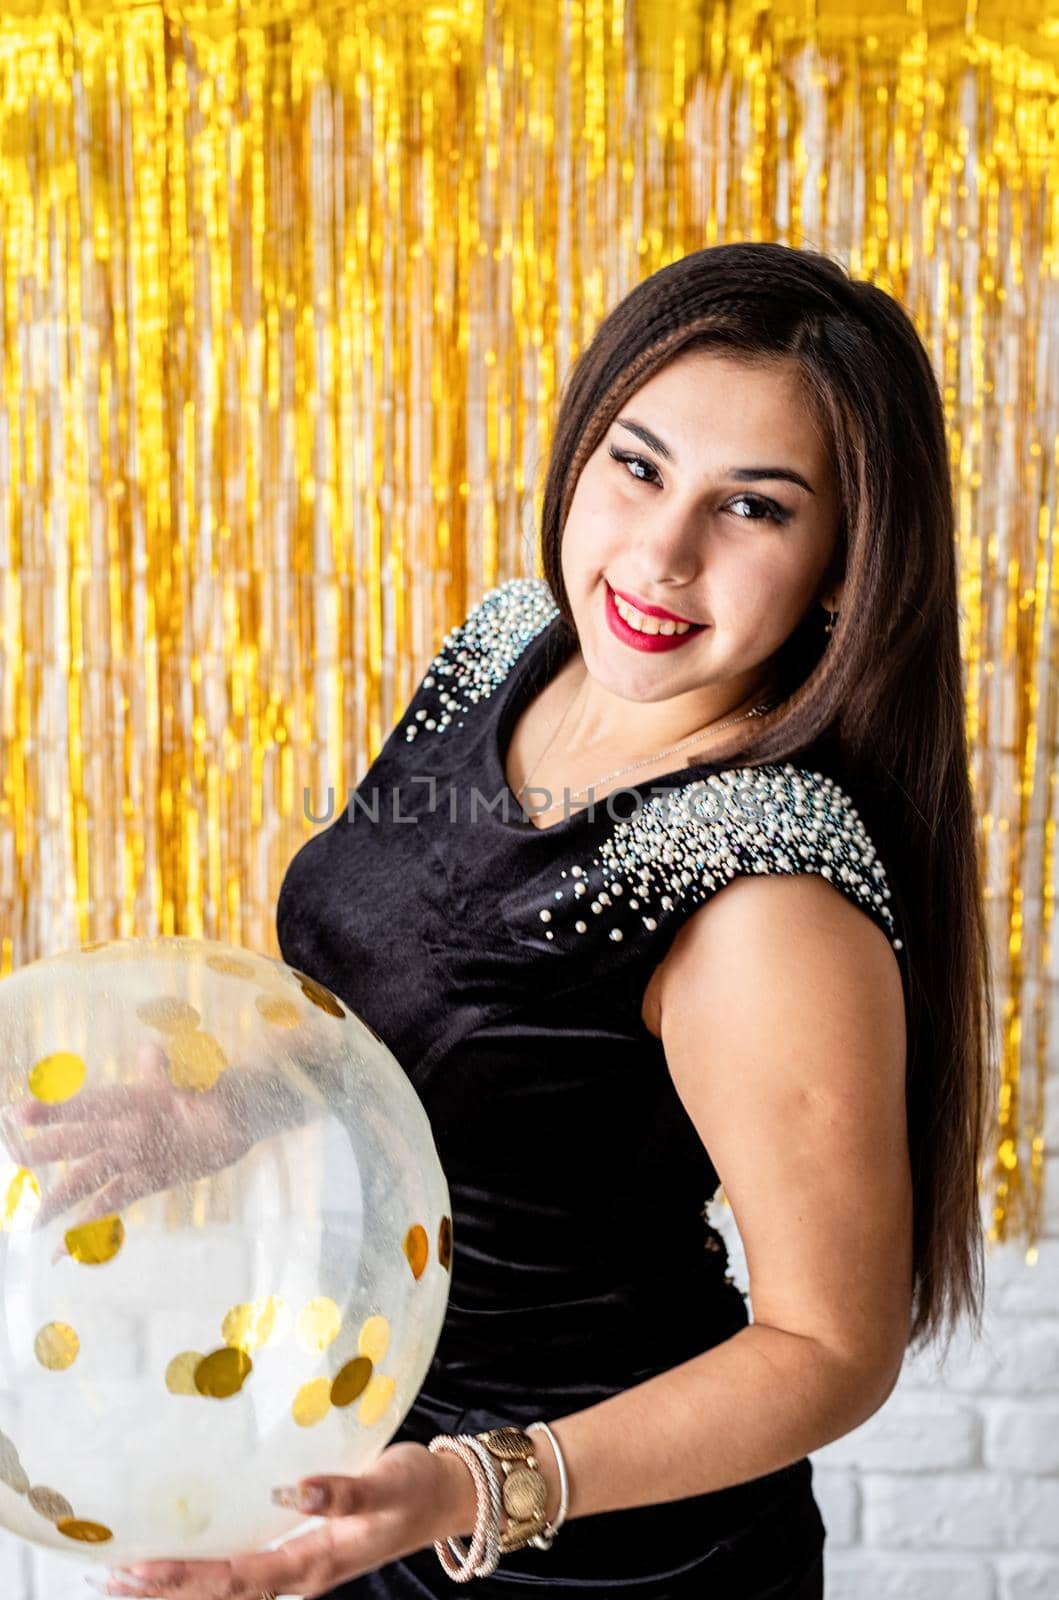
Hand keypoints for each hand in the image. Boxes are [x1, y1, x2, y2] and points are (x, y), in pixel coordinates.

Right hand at [1, 1041, 256, 1240]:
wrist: (241, 1113)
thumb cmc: (217, 1086)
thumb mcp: (199, 1076)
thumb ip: (174, 1070)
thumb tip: (152, 1050)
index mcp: (134, 1099)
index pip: (90, 1105)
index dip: (56, 1110)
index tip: (19, 1113)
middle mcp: (127, 1129)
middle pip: (79, 1141)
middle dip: (46, 1150)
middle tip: (13, 1157)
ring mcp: (133, 1156)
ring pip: (87, 1178)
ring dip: (61, 1198)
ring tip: (34, 1221)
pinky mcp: (146, 1180)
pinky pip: (111, 1203)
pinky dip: (90, 1226)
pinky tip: (67, 1248)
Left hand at [88, 1441, 476, 1598]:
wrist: (444, 1499)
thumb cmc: (416, 1488)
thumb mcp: (386, 1483)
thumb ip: (342, 1489)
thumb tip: (290, 1492)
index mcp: (316, 1561)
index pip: (238, 1578)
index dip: (187, 1578)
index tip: (140, 1569)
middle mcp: (301, 1573)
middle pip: (223, 1594)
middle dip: (167, 1591)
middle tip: (111, 1579)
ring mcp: (300, 1566)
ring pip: (229, 1587)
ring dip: (180, 1585)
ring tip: (129, 1577)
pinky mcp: (302, 1550)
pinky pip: (244, 1567)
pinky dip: (207, 1567)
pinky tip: (187, 1556)